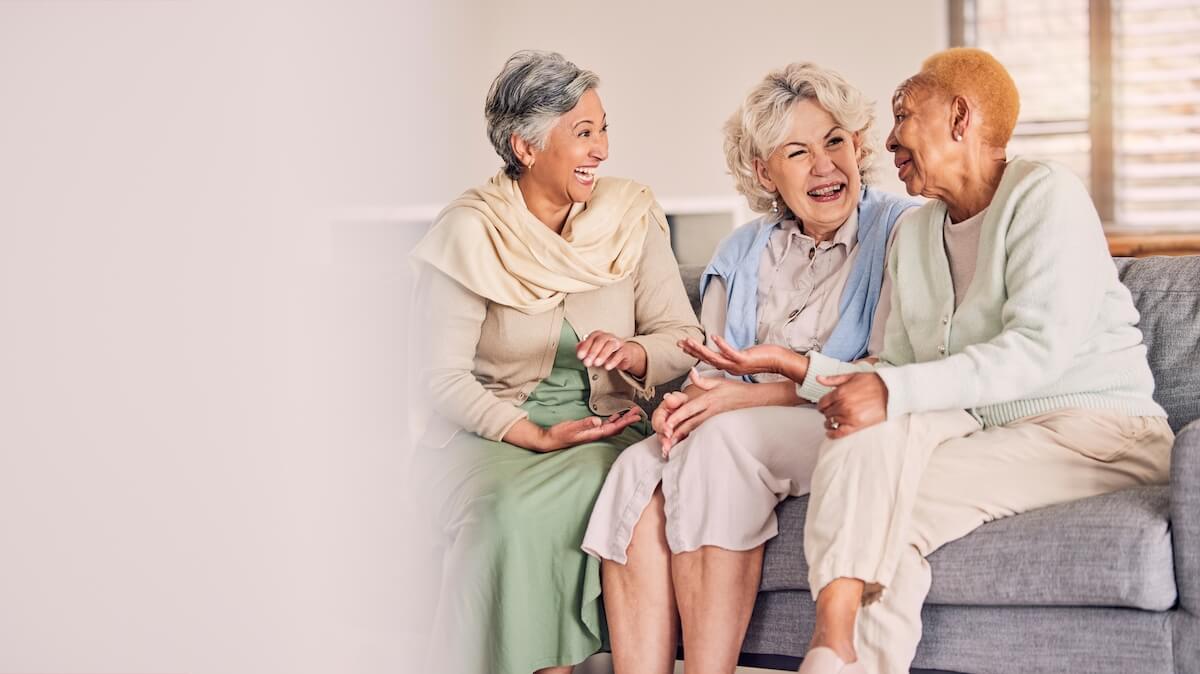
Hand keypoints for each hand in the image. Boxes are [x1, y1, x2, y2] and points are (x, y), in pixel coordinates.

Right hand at [535, 408, 643, 451]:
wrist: (551, 440)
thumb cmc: (560, 434)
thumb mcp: (571, 427)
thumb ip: (584, 423)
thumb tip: (598, 420)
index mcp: (594, 433)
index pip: (614, 428)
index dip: (626, 422)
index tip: (636, 417)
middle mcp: (596, 434)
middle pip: (617, 427)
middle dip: (628, 419)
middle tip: (638, 411)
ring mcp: (593, 432)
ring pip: (613, 426)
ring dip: (622, 419)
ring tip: (631, 412)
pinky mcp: (589, 430)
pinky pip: (606, 425)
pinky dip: (613, 419)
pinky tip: (616, 415)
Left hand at [576, 331, 646, 377]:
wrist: (624, 355)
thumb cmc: (606, 352)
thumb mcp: (594, 351)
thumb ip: (585, 349)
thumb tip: (577, 348)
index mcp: (599, 335)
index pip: (592, 338)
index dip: (585, 347)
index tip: (580, 356)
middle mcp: (609, 337)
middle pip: (601, 340)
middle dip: (592, 352)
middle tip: (587, 362)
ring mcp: (618, 343)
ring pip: (610, 345)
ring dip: (602, 355)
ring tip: (596, 364)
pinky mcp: (625, 351)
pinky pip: (620, 354)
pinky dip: (613, 361)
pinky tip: (607, 366)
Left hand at [658, 369, 755, 456]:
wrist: (754, 400)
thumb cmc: (736, 389)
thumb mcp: (719, 381)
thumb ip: (702, 380)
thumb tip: (690, 372)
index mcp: (708, 399)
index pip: (689, 409)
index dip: (677, 417)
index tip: (666, 424)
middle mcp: (710, 411)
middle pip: (690, 423)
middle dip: (676, 432)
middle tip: (664, 440)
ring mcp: (714, 419)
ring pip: (695, 430)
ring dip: (682, 437)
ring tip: (670, 445)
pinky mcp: (717, 424)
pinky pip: (702, 431)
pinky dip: (692, 437)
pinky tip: (684, 443)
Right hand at [678, 335, 806, 380]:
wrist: (778, 362)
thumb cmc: (762, 357)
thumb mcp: (741, 357)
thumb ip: (730, 354)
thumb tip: (722, 348)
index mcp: (727, 366)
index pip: (706, 359)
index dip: (693, 352)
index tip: (682, 344)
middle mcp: (729, 367)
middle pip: (706, 359)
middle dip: (691, 350)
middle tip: (679, 343)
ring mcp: (736, 364)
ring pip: (714, 357)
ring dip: (701, 349)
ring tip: (690, 340)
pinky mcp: (744, 359)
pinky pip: (731, 352)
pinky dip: (722, 345)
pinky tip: (714, 337)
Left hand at [816, 372, 888, 438]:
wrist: (891, 392)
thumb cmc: (872, 382)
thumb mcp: (851, 376)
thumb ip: (833, 379)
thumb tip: (818, 378)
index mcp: (840, 392)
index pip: (822, 403)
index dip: (821, 404)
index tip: (824, 405)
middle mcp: (842, 405)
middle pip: (826, 412)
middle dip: (827, 411)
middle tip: (831, 410)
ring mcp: (849, 416)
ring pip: (831, 422)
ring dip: (830, 421)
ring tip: (833, 419)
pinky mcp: (857, 426)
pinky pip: (839, 433)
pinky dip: (832, 434)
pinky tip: (830, 432)